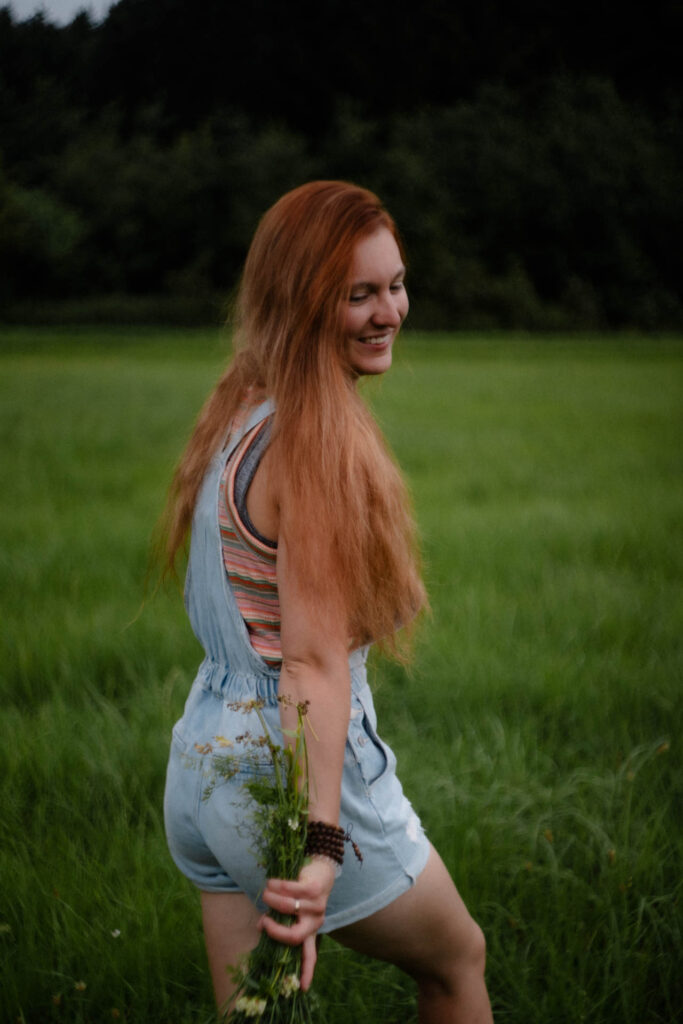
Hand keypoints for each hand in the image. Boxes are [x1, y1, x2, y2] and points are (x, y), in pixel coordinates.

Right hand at [260, 858, 336, 989]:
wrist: (320, 870)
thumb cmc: (301, 894)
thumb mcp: (292, 912)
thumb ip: (279, 922)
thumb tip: (261, 926)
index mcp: (311, 931)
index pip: (310, 956)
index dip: (306, 972)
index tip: (302, 989)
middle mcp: (316, 922)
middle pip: (294, 936)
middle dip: (275, 930)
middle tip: (264, 922)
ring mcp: (317, 906)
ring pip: (287, 908)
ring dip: (270, 900)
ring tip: (265, 893)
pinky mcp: (314, 889)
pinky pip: (289, 889)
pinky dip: (276, 886)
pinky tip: (270, 883)